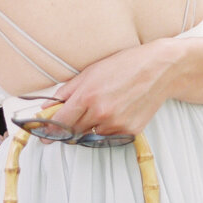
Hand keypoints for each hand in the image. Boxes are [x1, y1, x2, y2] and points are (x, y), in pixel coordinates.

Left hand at [50, 39, 180, 139]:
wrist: (159, 69)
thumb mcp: (91, 71)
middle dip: (66, 130)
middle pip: (73, 132)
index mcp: (87, 96)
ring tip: (98, 110)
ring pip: (91, 136)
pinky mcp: (129, 131)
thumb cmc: (126, 65)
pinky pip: (110, 137)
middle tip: (65, 126)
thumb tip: (48, 106)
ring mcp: (116, 124)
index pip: (60, 121)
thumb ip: (67, 91)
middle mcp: (100, 113)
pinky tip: (113, 113)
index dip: (48, 129)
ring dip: (88, 129)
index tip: (42, 134)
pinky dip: (106, 130)